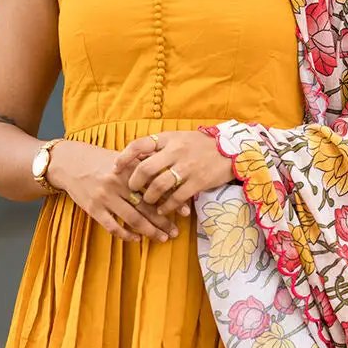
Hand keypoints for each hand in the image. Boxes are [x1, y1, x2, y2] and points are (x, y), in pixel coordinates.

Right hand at [48, 140, 178, 242]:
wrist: (69, 163)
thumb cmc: (99, 160)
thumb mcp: (122, 158)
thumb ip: (142, 166)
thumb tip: (169, 177)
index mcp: (128, 169)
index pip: (155, 187)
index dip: (171, 200)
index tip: (186, 211)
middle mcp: (117, 183)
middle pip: (146, 206)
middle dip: (163, 221)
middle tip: (175, 231)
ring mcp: (104, 197)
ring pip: (132, 218)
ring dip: (149, 230)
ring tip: (162, 238)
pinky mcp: (93, 209)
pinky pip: (113, 226)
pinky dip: (126, 234)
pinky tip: (136, 239)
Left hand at [113, 129, 231, 217]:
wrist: (231, 150)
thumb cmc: (201, 145)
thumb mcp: (179, 138)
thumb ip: (160, 147)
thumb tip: (136, 158)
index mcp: (168, 138)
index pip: (139, 144)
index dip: (124, 157)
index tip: (115, 168)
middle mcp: (175, 151)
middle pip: (145, 169)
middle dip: (134, 182)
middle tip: (132, 189)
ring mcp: (187, 167)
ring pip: (158, 186)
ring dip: (149, 197)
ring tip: (147, 201)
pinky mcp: (198, 182)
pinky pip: (176, 198)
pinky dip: (166, 206)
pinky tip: (162, 209)